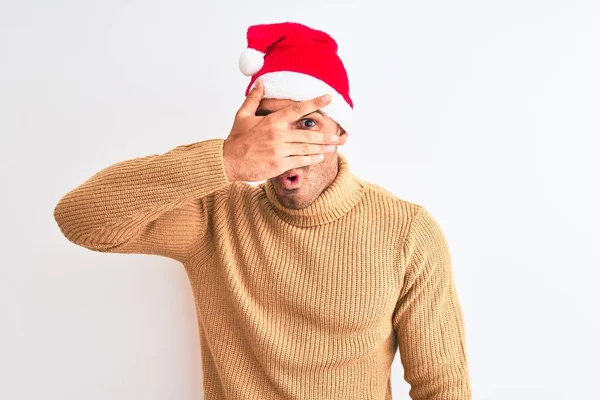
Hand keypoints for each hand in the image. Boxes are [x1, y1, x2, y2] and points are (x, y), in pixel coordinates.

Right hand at [222, 79, 340, 181]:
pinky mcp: (278, 165)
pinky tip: (319, 157)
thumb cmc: (236, 139)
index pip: (297, 109)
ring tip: (332, 146)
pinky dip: (311, 159)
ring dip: (321, 148)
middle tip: (337, 135)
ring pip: (306, 148)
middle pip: (307, 134)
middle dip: (324, 135)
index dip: (314, 102)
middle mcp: (278, 135)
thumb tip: (261, 83)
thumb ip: (254, 99)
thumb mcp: (243, 115)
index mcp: (272, 121)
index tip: (328, 97)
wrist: (228, 161)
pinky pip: (299, 161)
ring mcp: (279, 151)